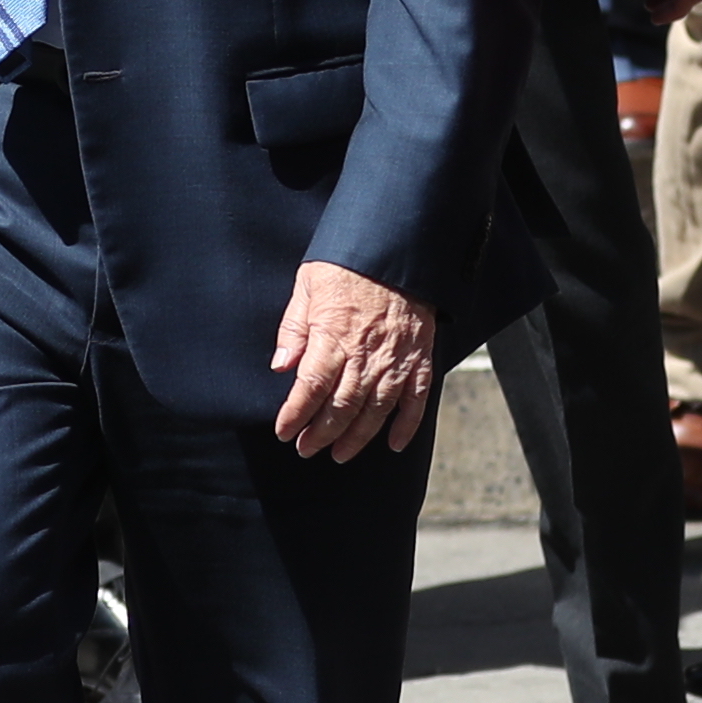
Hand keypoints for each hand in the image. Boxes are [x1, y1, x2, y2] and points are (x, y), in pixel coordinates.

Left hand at [270, 263, 437, 461]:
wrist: (396, 248)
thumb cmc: (347, 265)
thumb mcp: (308, 285)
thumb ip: (294, 328)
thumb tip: (281, 366)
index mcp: (334, 336)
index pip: (311, 387)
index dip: (296, 414)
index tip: (284, 431)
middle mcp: (365, 353)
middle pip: (342, 406)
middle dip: (322, 433)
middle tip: (306, 448)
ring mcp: (396, 359)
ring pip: (376, 410)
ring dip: (357, 437)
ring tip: (339, 454)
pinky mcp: (420, 358)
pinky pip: (416, 400)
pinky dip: (406, 425)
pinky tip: (393, 444)